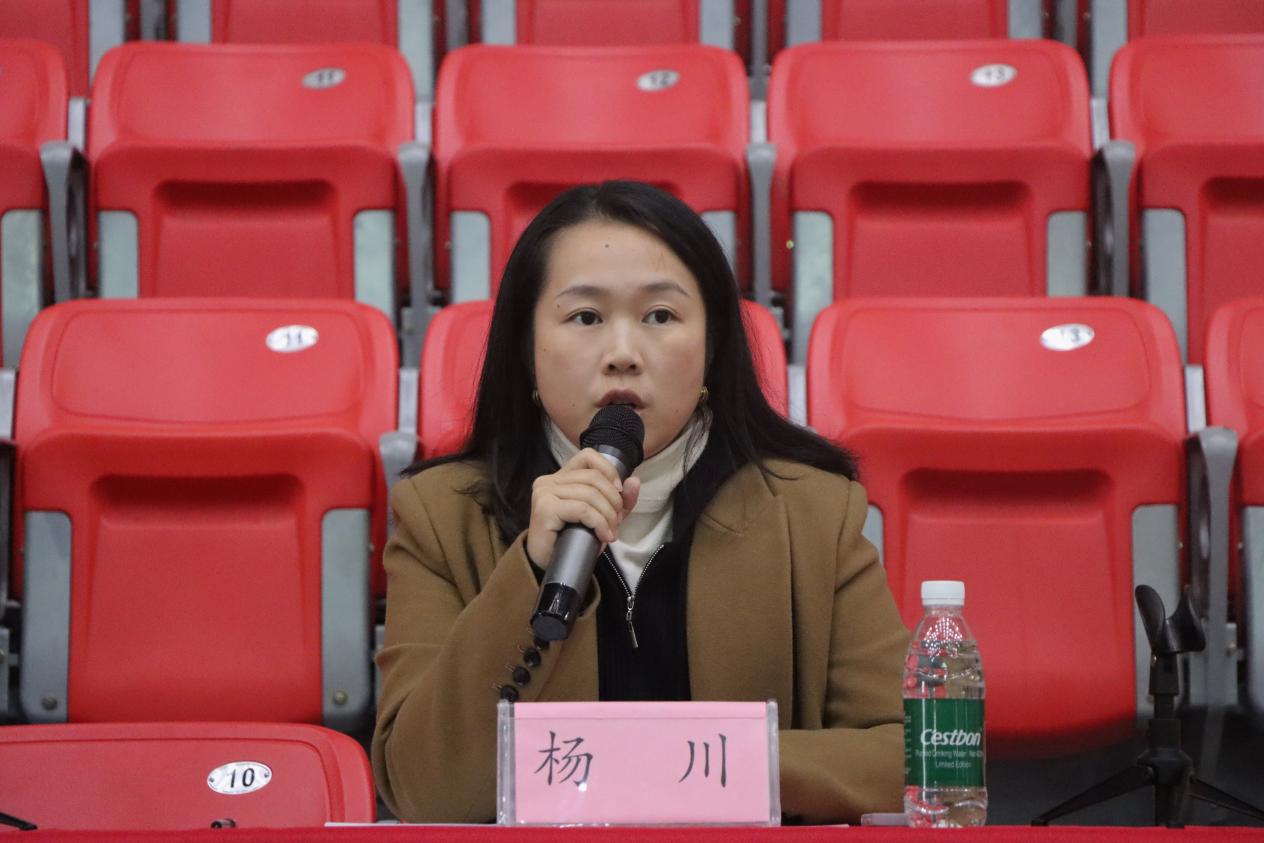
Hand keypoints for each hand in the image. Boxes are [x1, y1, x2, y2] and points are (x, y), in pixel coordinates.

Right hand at [527, 448, 640, 565]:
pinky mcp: (545, 508)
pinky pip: (582, 509)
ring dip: (608, 515)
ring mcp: (544, 493)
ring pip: (590, 494)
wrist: (549, 566)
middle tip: (616, 521)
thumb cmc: (573, 539)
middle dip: (613, 500)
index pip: (588, 456)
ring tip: (610, 532)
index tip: (619, 492)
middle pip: (594, 477)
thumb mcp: (604, 515)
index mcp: (561, 476)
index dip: (609, 470)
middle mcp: (549, 480)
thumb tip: (634, 481)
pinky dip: (599, 523)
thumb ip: (620, 499)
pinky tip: (603, 536)